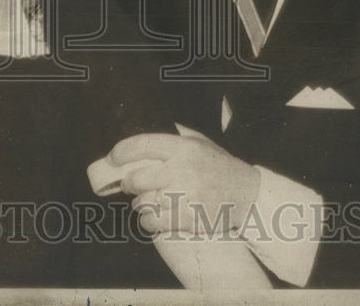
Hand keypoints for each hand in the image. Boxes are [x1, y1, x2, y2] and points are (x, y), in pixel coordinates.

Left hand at [109, 132, 260, 234]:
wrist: (247, 193)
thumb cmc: (218, 165)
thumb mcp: (199, 142)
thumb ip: (174, 137)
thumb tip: (143, 138)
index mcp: (183, 148)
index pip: (142, 145)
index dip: (121, 152)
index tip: (112, 158)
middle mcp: (182, 170)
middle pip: (136, 179)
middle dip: (128, 183)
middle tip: (131, 184)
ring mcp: (186, 197)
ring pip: (142, 203)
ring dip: (140, 203)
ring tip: (148, 200)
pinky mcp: (189, 219)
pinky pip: (153, 222)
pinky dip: (148, 220)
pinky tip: (154, 215)